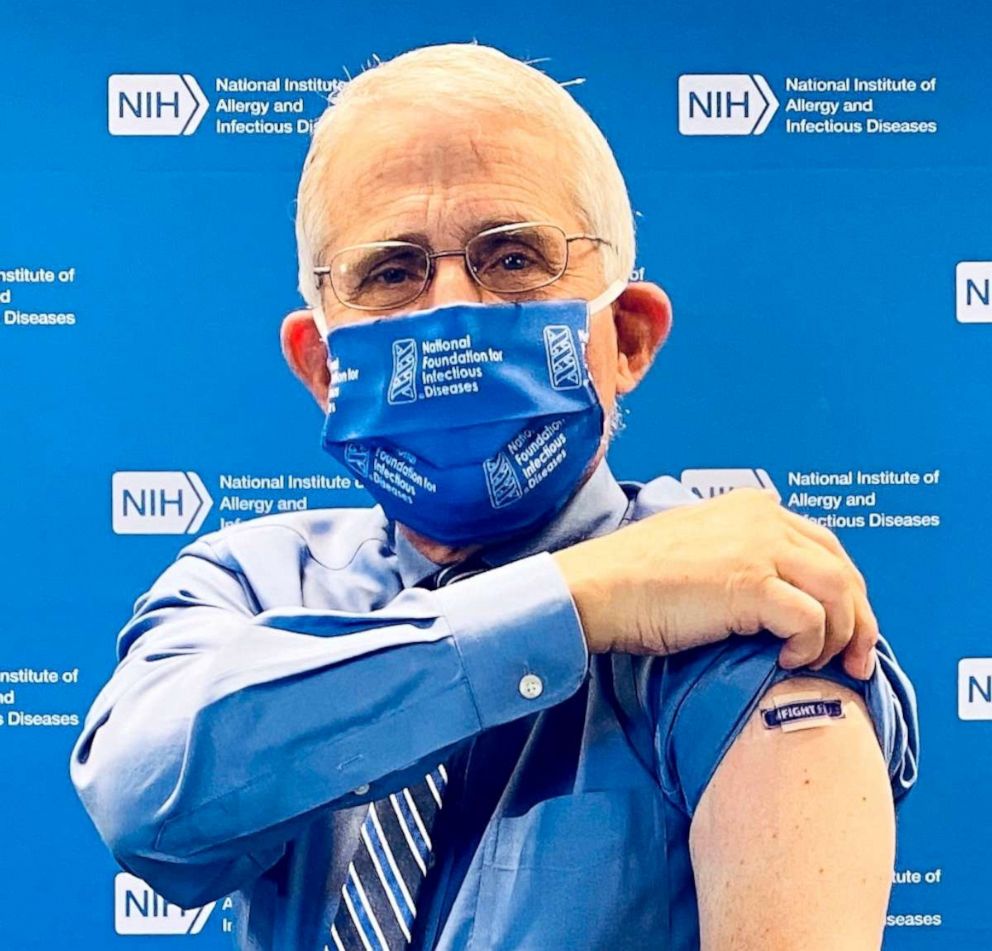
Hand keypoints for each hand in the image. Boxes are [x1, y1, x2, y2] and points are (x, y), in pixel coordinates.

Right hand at [552, 487, 878, 678]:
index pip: (826, 547)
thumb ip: (739, 552)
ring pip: (839, 593)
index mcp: (754, 508)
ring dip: (840, 636)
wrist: (601, 588)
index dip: (845, 592)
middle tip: (856, 660)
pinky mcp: (752, 583)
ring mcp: (760, 548)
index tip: (844, 630)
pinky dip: (810, 646)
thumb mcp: (698, 546)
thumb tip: (773, 590)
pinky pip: (811, 620)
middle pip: (843, 569)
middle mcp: (764, 519)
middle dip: (858, 619)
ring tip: (821, 664)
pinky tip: (787, 660)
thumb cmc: (637, 577)